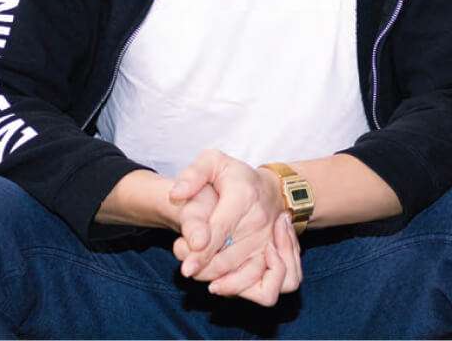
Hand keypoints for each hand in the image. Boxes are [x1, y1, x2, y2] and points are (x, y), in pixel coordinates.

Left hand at [168, 149, 301, 302]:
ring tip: (202, 278)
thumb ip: (192, 174)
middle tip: (186, 267)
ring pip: (246, 274)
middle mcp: (259, 220)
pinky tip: (222, 285)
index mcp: (242, 196)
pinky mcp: (275, 255)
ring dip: (221, 282)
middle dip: (203, 269)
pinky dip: (243, 289)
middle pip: (228, 258)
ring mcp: (269, 240)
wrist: (271, 190)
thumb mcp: (213, 162)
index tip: (186, 268)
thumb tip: (176, 194)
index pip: (220, 230)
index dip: (201, 252)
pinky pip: (265, 283)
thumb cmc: (235, 177)